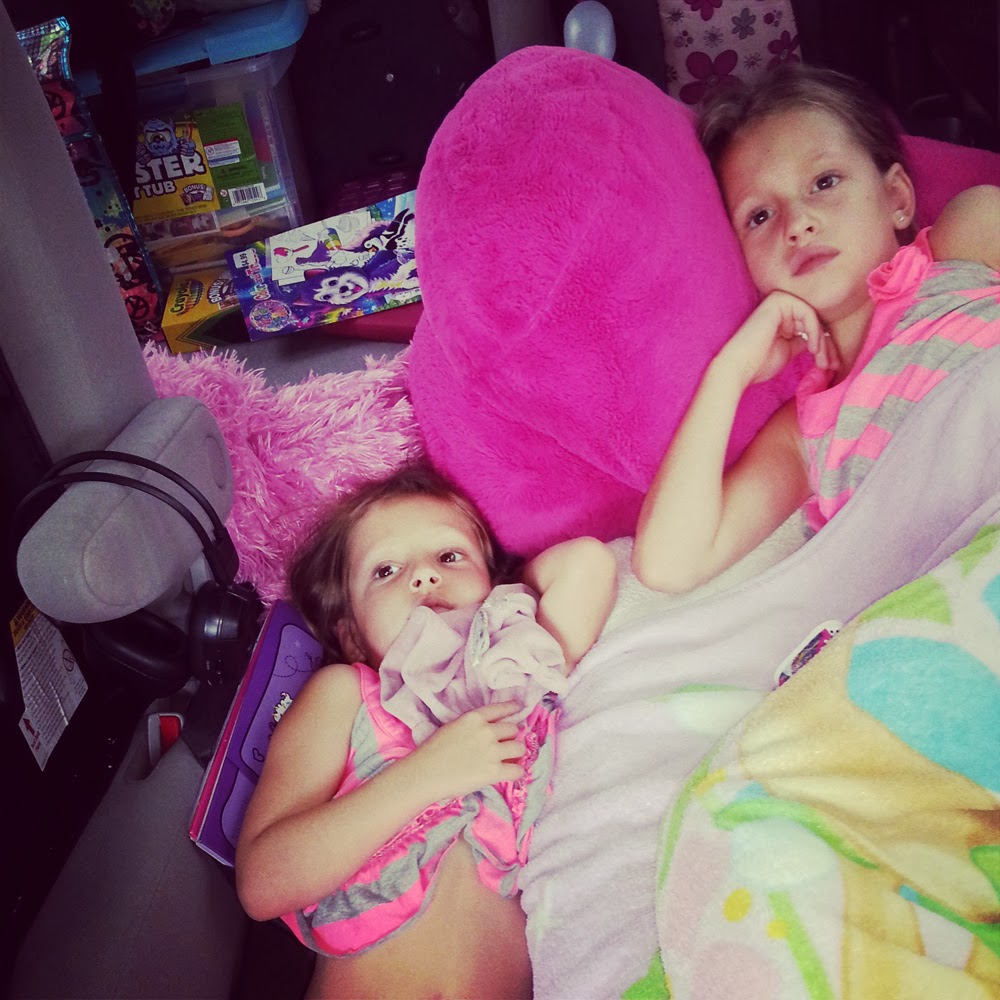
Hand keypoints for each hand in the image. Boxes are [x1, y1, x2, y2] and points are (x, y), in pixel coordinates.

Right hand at [412, 701, 524, 801]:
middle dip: (510, 737)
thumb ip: (472, 728)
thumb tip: (489, 734)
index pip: (501, 708)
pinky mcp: (494, 772)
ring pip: (519, 748)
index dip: (512, 708)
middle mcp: (487, 731)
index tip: (518, 708)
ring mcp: (492, 751)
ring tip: (509, 760)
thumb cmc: (432, 752)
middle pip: (513, 729)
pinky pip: (518, 771)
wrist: (425, 773)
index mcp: (474, 718)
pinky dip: (516, 772)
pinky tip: (510, 773)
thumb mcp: (452, 728)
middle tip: (504, 746)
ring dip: (516, 754)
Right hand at [718, 291, 836, 386]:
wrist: (739, 367)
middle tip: (831, 365)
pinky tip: (812, 349)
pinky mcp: (778, 300)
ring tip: (821, 361)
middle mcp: (779, 304)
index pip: (811, 326)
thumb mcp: (789, 351)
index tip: (831, 365)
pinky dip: (814, 332)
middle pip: (814, 320)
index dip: (824, 346)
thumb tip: (824, 338)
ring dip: (822, 341)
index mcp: (780, 316)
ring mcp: (778, 300)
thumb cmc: (760, 364)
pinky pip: (807, 313)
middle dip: (827, 345)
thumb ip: (804, 340)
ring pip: (813, 317)